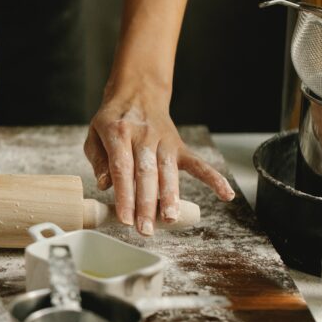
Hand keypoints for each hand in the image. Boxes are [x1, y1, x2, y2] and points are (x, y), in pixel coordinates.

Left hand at [84, 85, 234, 235]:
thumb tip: (105, 184)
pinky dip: (213, 178)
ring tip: (170, 219)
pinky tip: (226, 195)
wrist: (137, 92)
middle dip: (146, 204)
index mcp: (119, 133)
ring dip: (170, 197)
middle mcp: (144, 137)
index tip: (124, 219)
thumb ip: (98, 160)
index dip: (124, 195)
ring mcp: (164, 141)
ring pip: (168, 172)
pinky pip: (198, 163)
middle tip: (145, 229)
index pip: (122, 169)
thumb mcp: (95, 134)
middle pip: (146, 174)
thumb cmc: (113, 120)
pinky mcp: (179, 146)